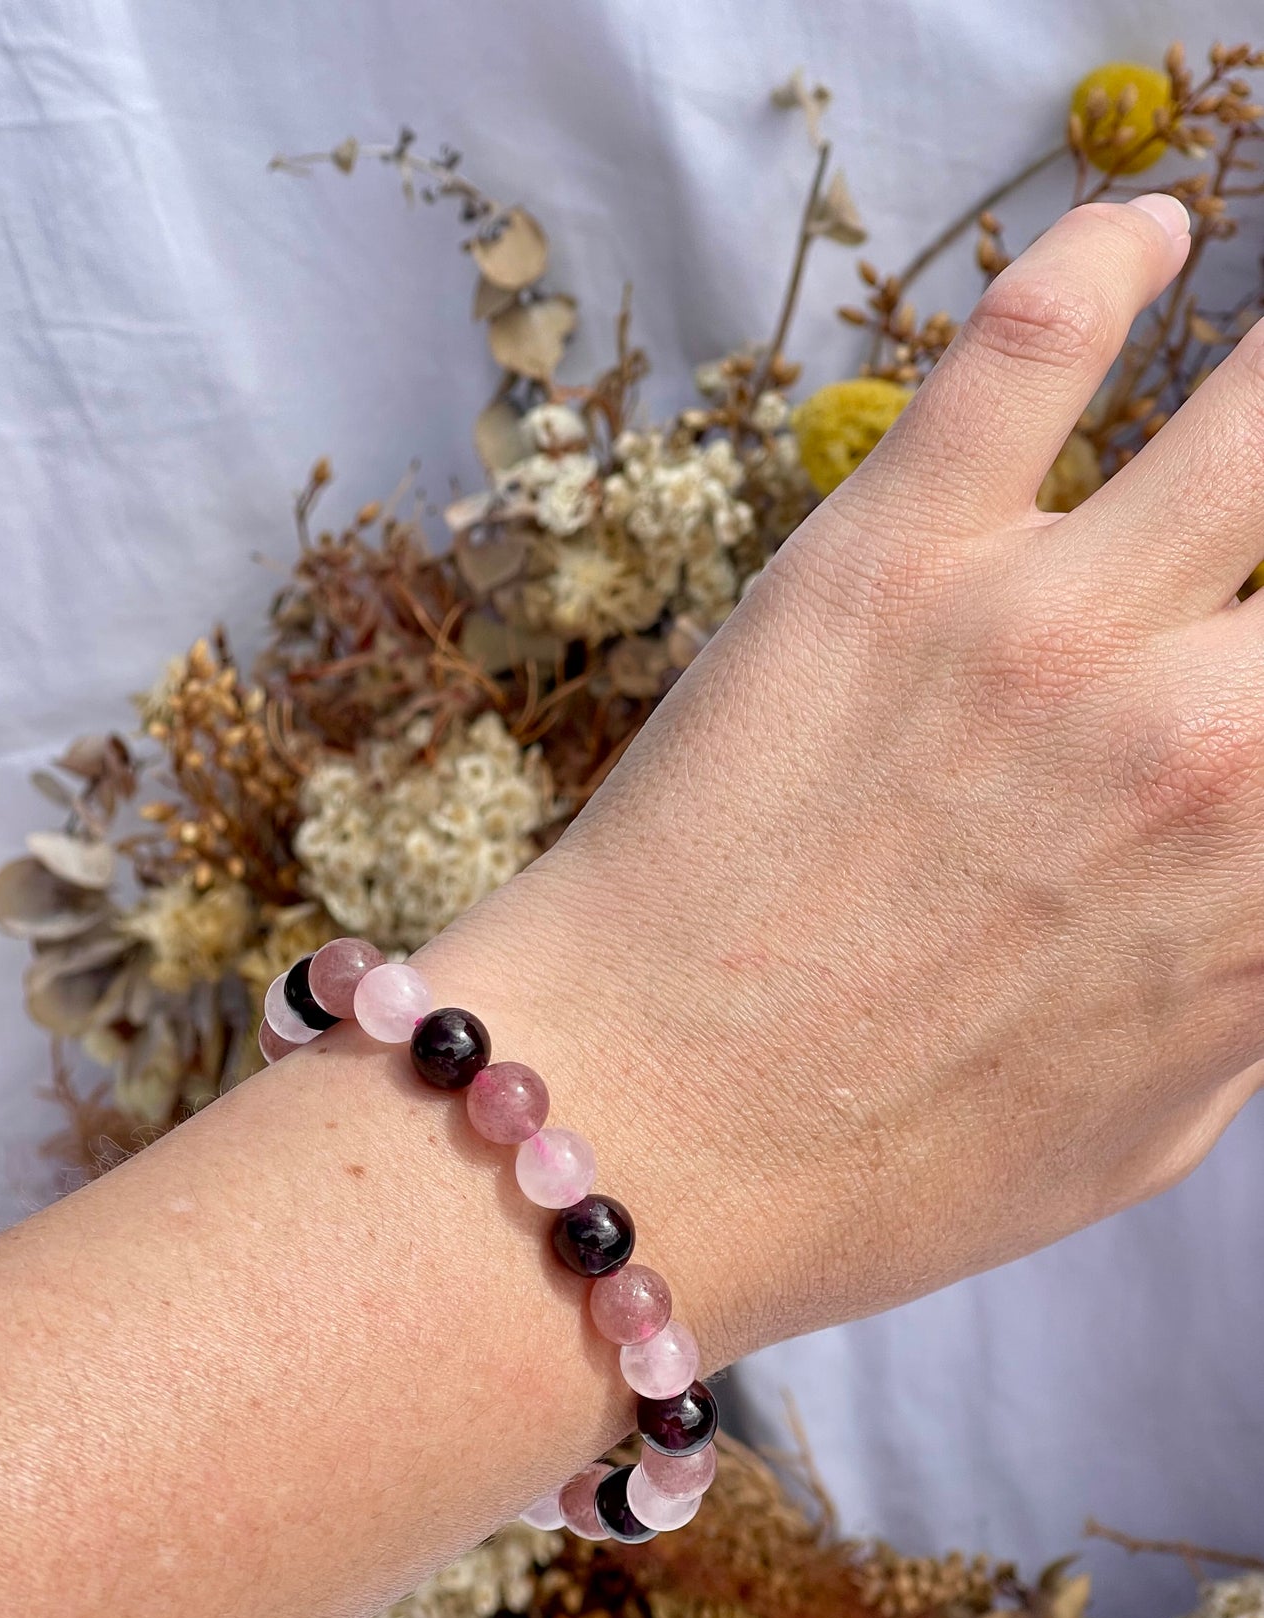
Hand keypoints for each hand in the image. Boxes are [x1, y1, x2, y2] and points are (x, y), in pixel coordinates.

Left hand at [430, 192, 1263, 1356]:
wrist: (630, 1137)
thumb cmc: (875, 1169)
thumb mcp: (1145, 1135)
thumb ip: (1253, 986)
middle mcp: (1201, 747)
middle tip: (1258, 571)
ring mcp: (1041, 631)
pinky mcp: (883, 558)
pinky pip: (1031, 342)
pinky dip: (1107, 258)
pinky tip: (1147, 234)